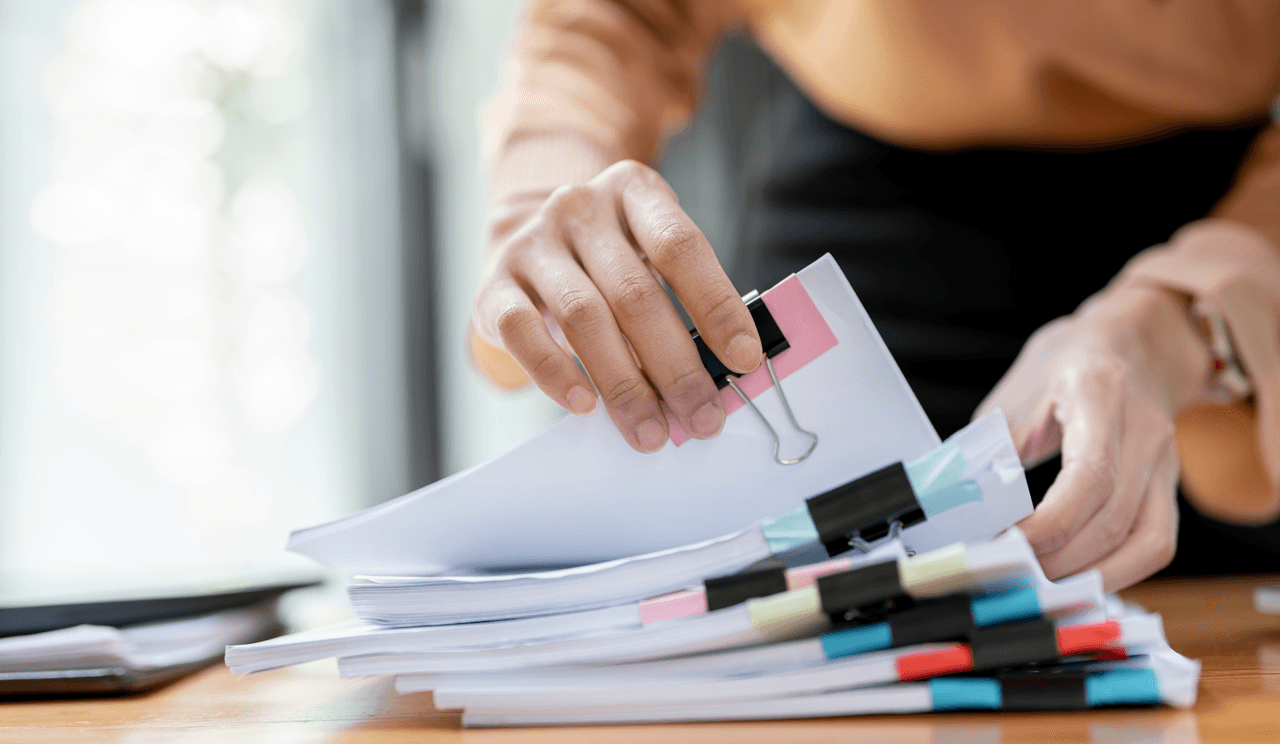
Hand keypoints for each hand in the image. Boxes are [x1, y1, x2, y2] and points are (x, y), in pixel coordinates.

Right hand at [472, 160, 762, 452]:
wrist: (524, 237)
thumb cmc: (606, 259)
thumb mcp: (648, 255)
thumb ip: (682, 300)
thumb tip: (717, 376)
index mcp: (634, 192)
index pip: (681, 247)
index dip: (717, 306)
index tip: (745, 360)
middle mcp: (580, 209)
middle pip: (635, 293)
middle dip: (675, 366)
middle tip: (701, 418)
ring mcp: (532, 244)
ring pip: (583, 318)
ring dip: (623, 384)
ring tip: (650, 431)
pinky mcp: (492, 284)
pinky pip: (521, 332)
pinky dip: (555, 373)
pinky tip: (584, 405)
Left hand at [976, 285, 1210, 589]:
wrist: (1131, 341)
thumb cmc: (1065, 365)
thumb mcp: (1017, 394)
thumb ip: (991, 448)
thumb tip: (957, 504)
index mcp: (1100, 395)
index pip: (1089, 478)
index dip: (1049, 524)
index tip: (1006, 543)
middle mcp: (1145, 431)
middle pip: (1115, 519)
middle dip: (1060, 559)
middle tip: (1012, 572)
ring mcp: (1166, 462)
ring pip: (1148, 542)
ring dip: (1093, 575)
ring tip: (1044, 583)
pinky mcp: (1169, 486)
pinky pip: (1156, 543)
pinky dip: (1119, 570)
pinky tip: (1079, 576)